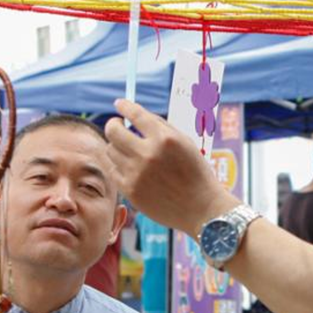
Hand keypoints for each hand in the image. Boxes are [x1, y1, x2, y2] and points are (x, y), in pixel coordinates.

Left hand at [103, 99, 237, 234]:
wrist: (202, 209)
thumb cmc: (196, 174)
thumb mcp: (185, 143)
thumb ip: (161, 127)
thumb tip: (134, 115)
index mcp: (165, 138)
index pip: (135, 114)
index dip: (124, 106)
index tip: (119, 103)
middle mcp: (148, 154)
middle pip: (113, 131)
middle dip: (113, 125)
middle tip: (117, 126)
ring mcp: (137, 173)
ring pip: (110, 151)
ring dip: (118, 147)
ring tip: (130, 152)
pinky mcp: (131, 190)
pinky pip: (113, 171)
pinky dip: (120, 167)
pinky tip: (131, 168)